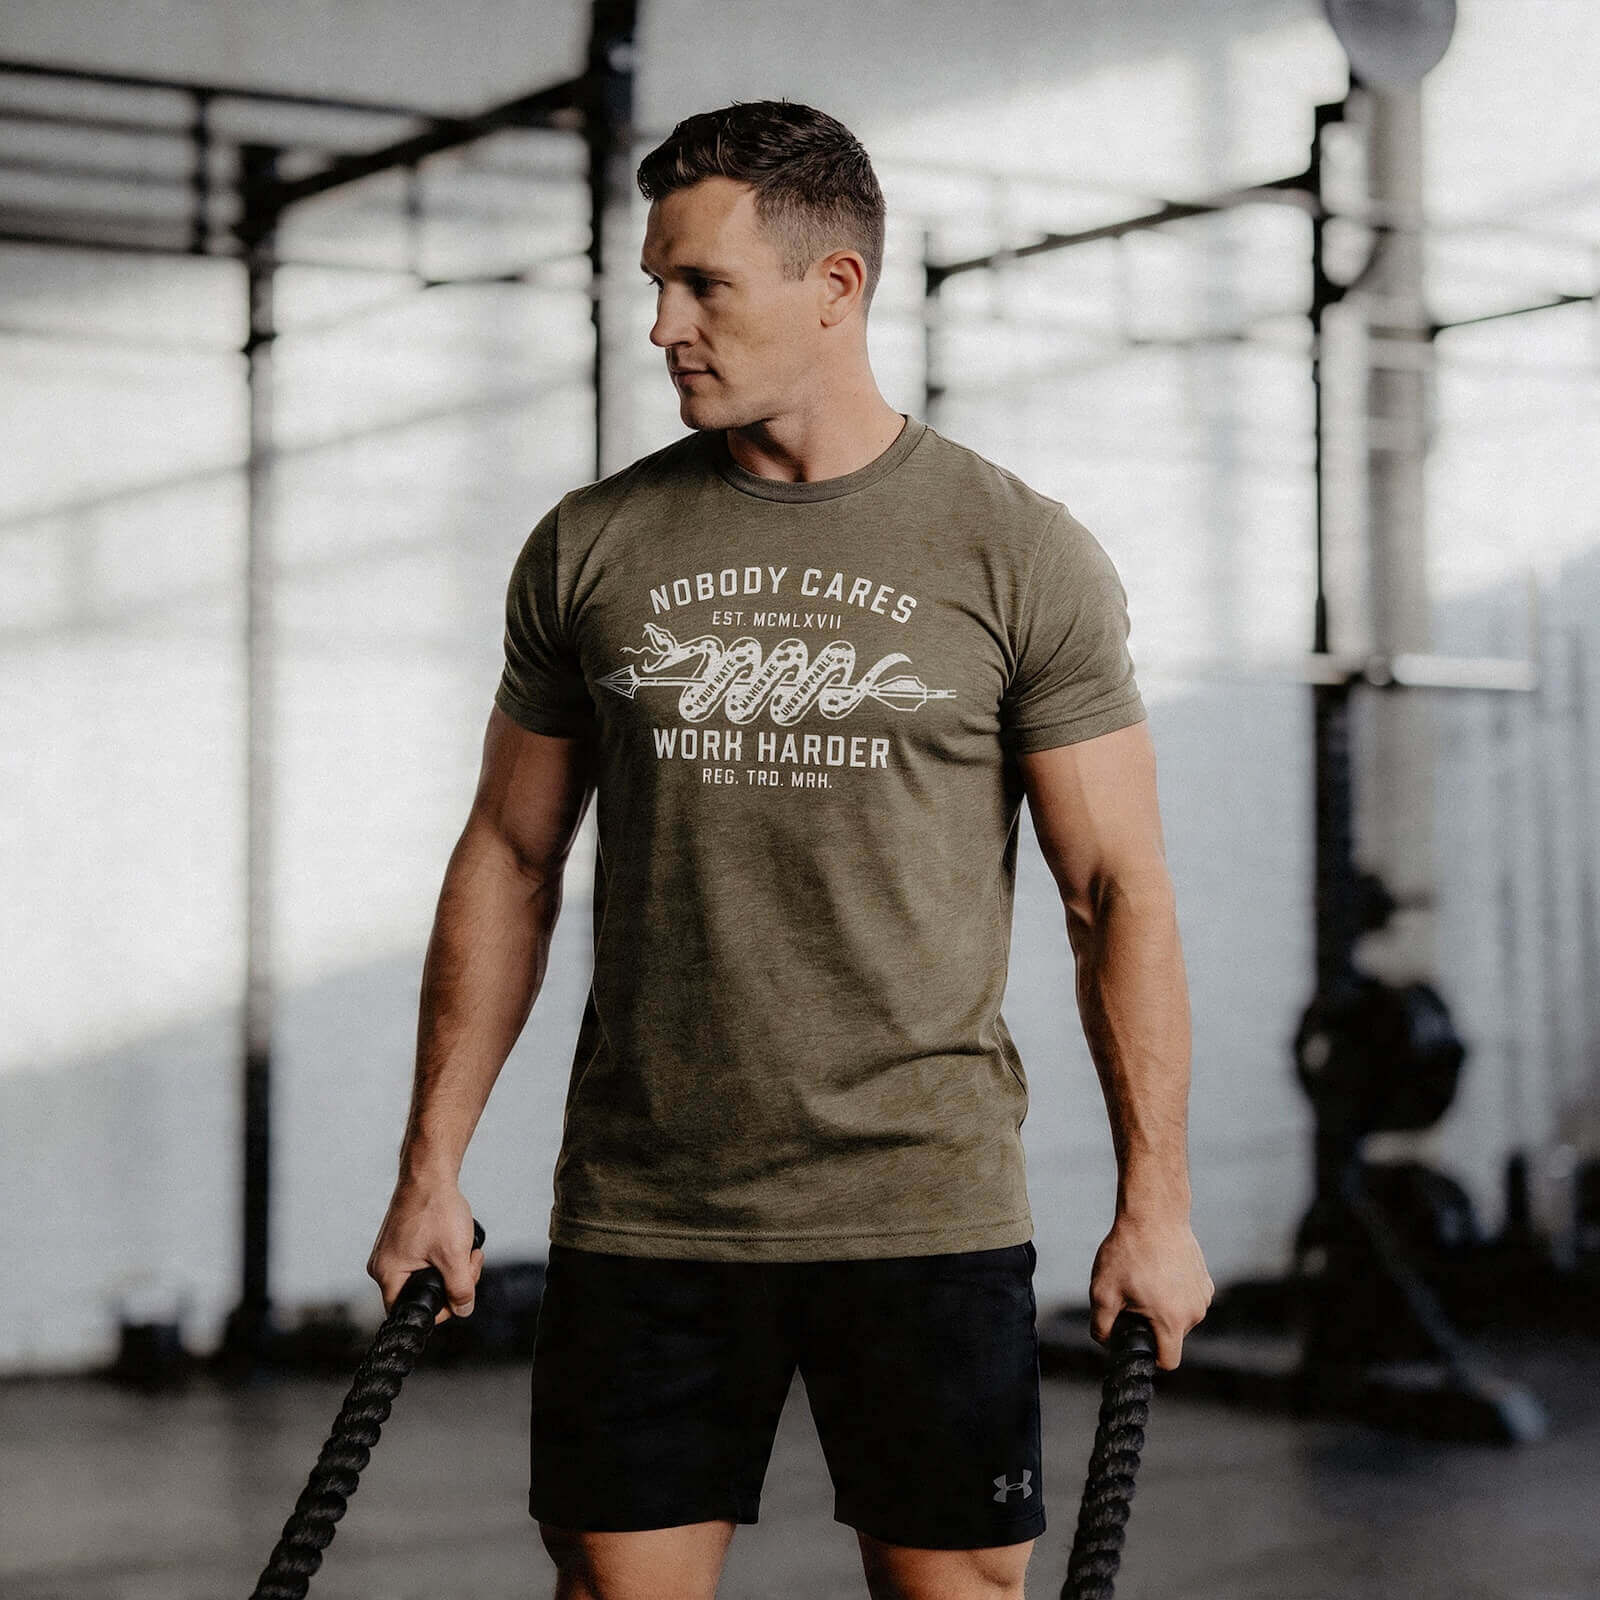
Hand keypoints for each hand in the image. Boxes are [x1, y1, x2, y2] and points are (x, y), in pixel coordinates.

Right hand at [366, 1176, 483, 1325]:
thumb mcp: (454, 1255)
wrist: (430, 1173)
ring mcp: (392, 1252)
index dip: (441, 1308)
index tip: (461, 1290)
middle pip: (423, 1293)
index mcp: (387, 1274)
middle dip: (454, 1281)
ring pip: (428, 1276)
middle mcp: (384, 1265)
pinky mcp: (402, 1241)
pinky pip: (425, 1261)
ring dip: (453, 1267)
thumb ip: (460, 1289)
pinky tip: (456, 1240)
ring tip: (467, 1248)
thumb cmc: (434, 1208)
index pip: (410, 1311)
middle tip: (470, 1261)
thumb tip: (463, 1310)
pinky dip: (445, 1255)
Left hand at [1087, 1210, 1213, 1369]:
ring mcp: (1203, 1296)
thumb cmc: (1128, 1253)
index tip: (1136, 1340)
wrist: (1153, 1215)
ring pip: (1180, 1317)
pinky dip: (1174, 1293)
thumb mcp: (1103, 1291)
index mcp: (1172, 1321)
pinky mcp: (1205, 1280)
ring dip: (1164, 1308)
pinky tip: (1159, 1271)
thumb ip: (1101, 1326)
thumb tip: (1104, 1341)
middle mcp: (1194, 1313)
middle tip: (1132, 1299)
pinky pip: (1188, 1299)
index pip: (1168, 1361)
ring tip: (1145, 1280)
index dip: (1149, 1357)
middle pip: (1172, 1337)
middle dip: (1152, 1326)